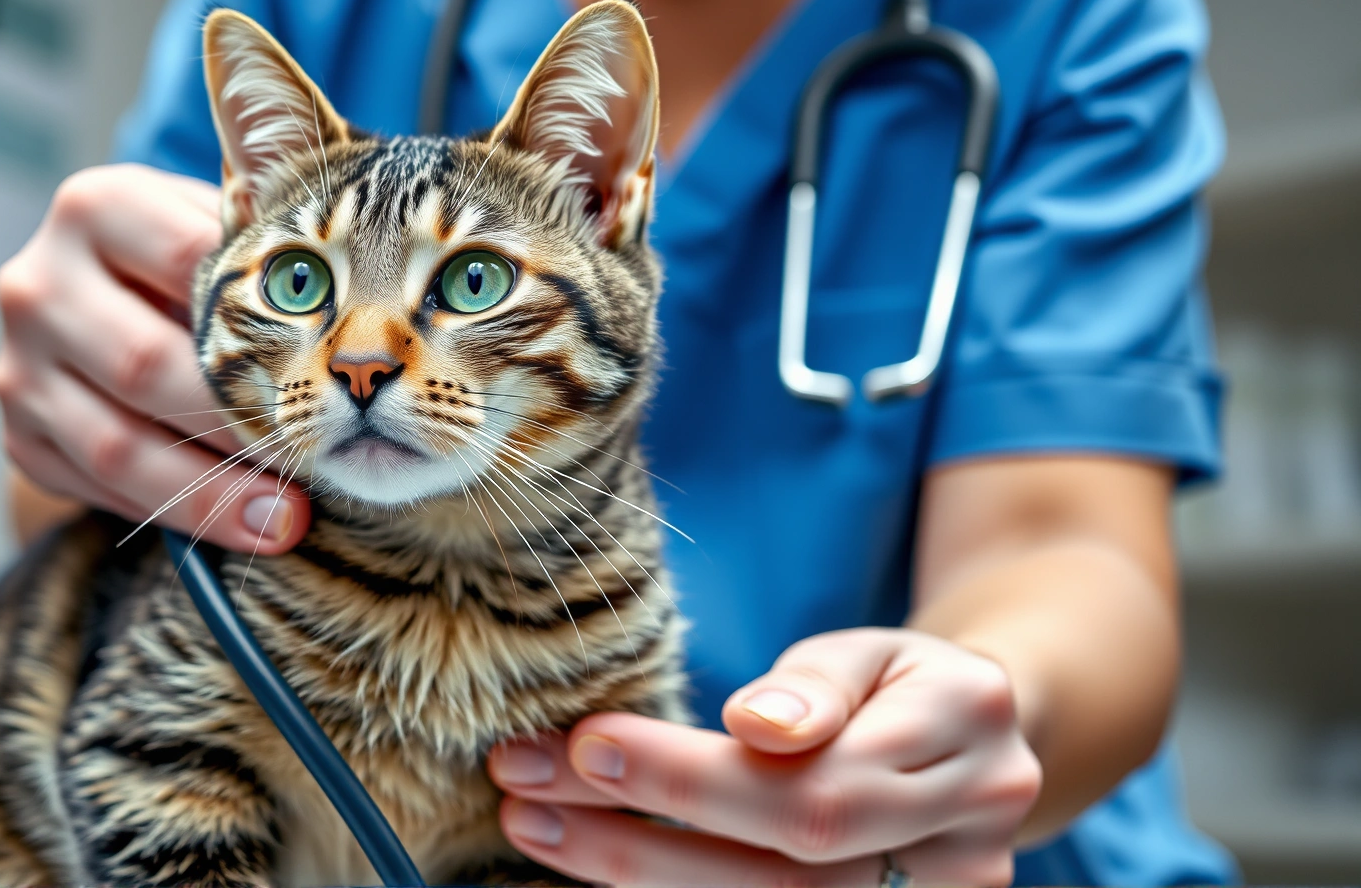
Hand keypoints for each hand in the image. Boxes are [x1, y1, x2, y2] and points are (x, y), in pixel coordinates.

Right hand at [0, 164, 310, 552]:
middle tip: (318, 458)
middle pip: (147, 364)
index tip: (331, 364)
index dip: (263, 318)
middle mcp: (38, 284)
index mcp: (94, 207)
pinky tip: (239, 525)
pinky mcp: (20, 435)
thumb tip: (369, 269)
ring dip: (212, 491)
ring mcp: (17, 366)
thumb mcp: (214, 223)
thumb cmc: (184, 260)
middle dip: (241, 422)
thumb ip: (264, 235)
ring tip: (288, 517)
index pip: (189, 262)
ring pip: (118, 445)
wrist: (94, 304)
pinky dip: (175, 513)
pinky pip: (98, 489)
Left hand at [489, 628, 1041, 885]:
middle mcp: (970, 838)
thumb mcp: (870, 648)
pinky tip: (602, 869)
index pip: (811, 782)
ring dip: (640, 876)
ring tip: (540, 830)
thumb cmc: (899, 686)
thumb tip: (755, 725)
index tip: (585, 744)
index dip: (690, 776)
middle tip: (525, 791)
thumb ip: (816, 684)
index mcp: (966, 731)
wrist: (988, 748)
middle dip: (642, 833)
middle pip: (791, 863)